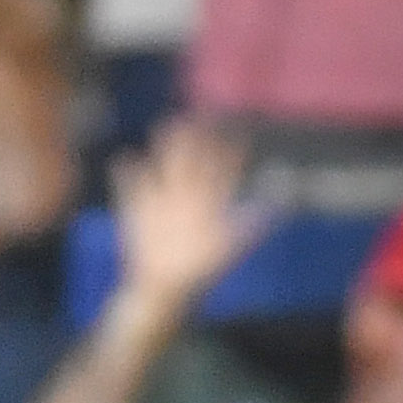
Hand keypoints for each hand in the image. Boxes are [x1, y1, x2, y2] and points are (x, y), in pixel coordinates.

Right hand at [110, 119, 258, 309]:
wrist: (165, 287)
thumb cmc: (198, 272)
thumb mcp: (227, 250)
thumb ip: (249, 230)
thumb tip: (276, 213)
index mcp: (209, 206)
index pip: (222, 173)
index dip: (229, 153)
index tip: (235, 131)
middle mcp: (188, 199)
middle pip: (194, 163)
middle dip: (196, 140)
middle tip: (198, 115)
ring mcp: (164, 202)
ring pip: (168, 167)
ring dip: (168, 149)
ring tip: (167, 125)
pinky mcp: (140, 211)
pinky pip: (134, 187)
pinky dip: (129, 174)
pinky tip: (126, 160)